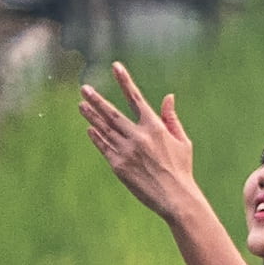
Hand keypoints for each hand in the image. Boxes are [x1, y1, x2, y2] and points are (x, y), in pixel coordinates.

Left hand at [74, 63, 211, 225]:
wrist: (175, 197)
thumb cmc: (181, 168)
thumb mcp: (182, 141)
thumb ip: (171, 118)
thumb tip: (168, 97)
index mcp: (155, 127)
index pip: (136, 97)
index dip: (125, 81)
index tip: (116, 67)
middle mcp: (138, 136)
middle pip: (112, 113)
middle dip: (97, 99)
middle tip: (84, 88)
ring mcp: (126, 151)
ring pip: (104, 128)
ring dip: (91, 116)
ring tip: (81, 105)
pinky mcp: (118, 166)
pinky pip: (103, 147)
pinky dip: (96, 136)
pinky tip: (90, 128)